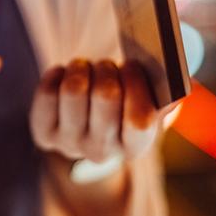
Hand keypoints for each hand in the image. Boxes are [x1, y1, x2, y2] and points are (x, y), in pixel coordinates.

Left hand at [30, 59, 160, 163]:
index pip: (141, 120)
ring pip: (74, 90)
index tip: (132, 64)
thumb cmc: (122, 105)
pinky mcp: (43, 133)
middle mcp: (101, 151)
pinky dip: (57, 73)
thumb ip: (164, 92)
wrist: (86, 126)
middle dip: (107, 69)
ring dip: (81, 68)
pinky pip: (47, 91)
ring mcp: (69, 144)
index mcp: (135, 147)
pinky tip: (64, 74)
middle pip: (106, 96)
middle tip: (106, 65)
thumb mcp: (148, 103)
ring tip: (85, 68)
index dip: (136, 84)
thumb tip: (171, 76)